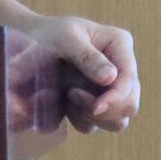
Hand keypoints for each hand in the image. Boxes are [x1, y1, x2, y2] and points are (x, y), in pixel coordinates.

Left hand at [23, 14, 138, 133]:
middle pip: (129, 105)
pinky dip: (80, 120)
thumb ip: (87, 56)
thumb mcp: (66, 38)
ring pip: (117, 121)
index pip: (129, 79)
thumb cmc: (49, 34)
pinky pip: (95, 125)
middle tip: (72, 94)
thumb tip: (110, 78)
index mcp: (120, 45)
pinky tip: (64, 102)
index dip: (116, 98)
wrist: (32, 43)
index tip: (96, 108)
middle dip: (104, 110)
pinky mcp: (96, 105)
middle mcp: (121, 69)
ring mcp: (111, 90)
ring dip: (92, 117)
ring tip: (68, 95)